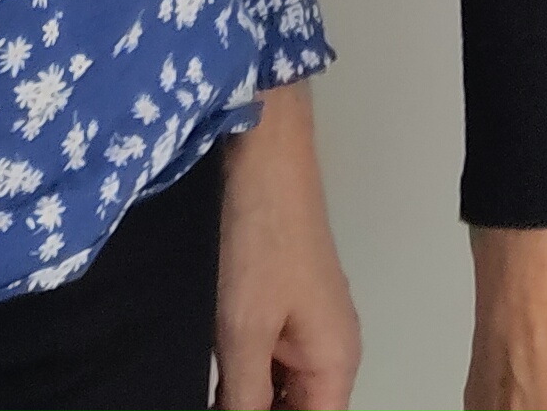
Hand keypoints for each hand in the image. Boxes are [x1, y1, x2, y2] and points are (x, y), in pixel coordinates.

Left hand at [216, 83, 362, 408]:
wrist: (262, 160)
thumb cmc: (263, 237)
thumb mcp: (244, 334)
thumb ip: (244, 400)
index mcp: (336, 362)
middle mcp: (330, 349)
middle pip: (299, 410)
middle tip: (216, 399)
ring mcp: (307, 327)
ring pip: (280, 391)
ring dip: (246, 399)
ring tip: (212, 390)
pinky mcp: (284, 307)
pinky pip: (268, 362)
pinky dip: (241, 378)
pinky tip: (210, 379)